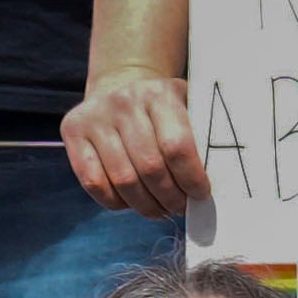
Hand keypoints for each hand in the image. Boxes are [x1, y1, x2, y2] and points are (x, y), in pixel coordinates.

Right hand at [63, 71, 207, 218]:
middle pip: (150, 169)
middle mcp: (124, 101)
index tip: (201, 194)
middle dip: (171, 198)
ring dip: (147, 206)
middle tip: (179, 207)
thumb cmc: (164, 112)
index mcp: (159, 94)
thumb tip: (225, 183)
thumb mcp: (188, 110)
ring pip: (123, 181)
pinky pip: (94, 183)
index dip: (192, 180)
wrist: (119, 88)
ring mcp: (95, 115)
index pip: (178, 147)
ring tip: (160, 209)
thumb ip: (203, 139)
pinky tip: (131, 202)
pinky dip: (117, 202)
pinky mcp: (72, 130)